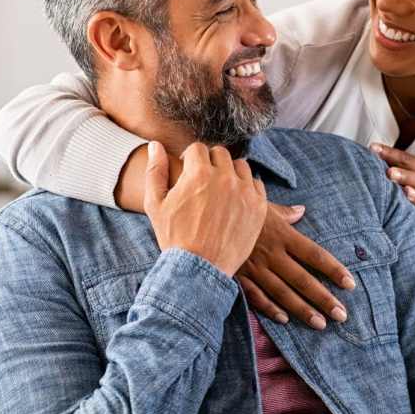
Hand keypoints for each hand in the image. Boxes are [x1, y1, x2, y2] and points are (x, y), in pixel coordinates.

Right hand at [144, 141, 267, 276]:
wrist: (199, 268)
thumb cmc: (174, 237)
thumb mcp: (155, 204)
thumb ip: (155, 170)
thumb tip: (155, 145)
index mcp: (198, 173)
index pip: (198, 148)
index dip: (190, 159)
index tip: (189, 171)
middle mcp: (224, 177)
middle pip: (220, 153)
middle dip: (210, 163)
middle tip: (204, 181)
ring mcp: (244, 191)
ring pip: (240, 166)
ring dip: (230, 172)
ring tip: (221, 189)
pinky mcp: (259, 206)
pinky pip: (256, 184)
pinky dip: (246, 188)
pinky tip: (235, 200)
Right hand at [237, 203, 355, 329]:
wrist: (205, 214)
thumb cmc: (237, 207)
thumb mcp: (262, 205)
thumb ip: (285, 213)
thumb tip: (301, 210)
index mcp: (282, 234)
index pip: (314, 254)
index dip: (333, 269)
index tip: (349, 283)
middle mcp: (272, 253)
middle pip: (303, 279)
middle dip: (323, 298)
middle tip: (341, 315)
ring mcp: (255, 267)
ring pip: (283, 292)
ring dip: (302, 310)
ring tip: (320, 324)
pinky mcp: (239, 276)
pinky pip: (257, 296)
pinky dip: (270, 309)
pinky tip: (284, 319)